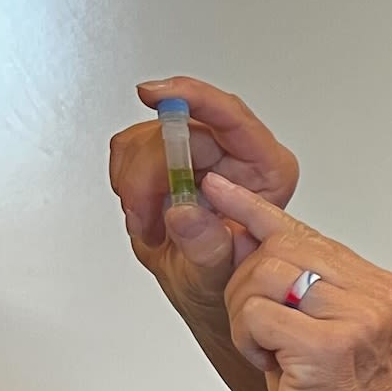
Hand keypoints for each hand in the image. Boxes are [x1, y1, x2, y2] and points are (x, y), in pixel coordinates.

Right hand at [108, 77, 301, 333]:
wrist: (209, 294)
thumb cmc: (226, 285)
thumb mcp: (217, 277)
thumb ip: (205, 246)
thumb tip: (184, 211)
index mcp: (265, 171)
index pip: (231, 116)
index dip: (192, 97)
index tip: (156, 96)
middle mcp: (236, 155)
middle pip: (179, 131)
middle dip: (148, 173)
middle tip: (142, 215)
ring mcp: (202, 153)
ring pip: (148, 137)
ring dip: (134, 183)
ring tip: (147, 224)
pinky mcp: (170, 156)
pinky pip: (132, 149)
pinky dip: (127, 181)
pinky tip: (144, 213)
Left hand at [203, 174, 391, 390]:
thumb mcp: (313, 328)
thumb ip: (286, 279)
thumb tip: (232, 229)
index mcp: (375, 284)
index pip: (303, 231)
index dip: (251, 210)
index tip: (216, 189)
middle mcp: (373, 294)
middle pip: (274, 250)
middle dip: (247, 292)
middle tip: (267, 337)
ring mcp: (356, 317)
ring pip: (261, 277)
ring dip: (248, 320)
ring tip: (276, 353)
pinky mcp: (328, 344)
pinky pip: (256, 315)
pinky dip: (251, 342)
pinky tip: (276, 366)